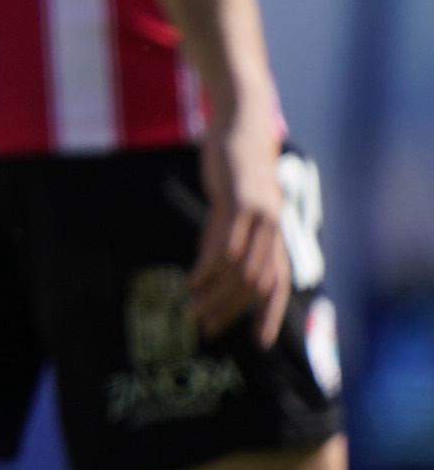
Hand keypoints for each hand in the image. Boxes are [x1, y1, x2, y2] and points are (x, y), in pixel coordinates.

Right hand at [188, 109, 295, 345]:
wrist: (242, 126)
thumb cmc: (237, 167)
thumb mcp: (234, 206)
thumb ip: (228, 236)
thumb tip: (212, 267)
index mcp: (276, 234)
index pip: (278, 286)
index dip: (270, 315)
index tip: (259, 343)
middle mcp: (274, 231)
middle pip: (257, 285)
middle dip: (232, 312)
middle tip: (207, 329)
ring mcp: (261, 218)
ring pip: (241, 270)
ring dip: (216, 295)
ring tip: (192, 309)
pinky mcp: (241, 203)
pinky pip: (226, 244)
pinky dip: (208, 268)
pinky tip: (192, 280)